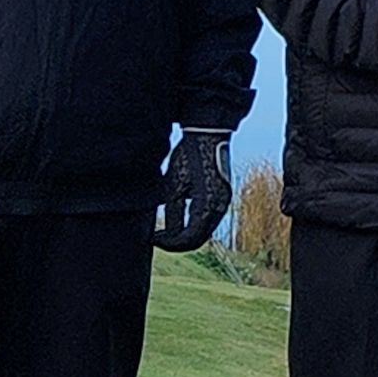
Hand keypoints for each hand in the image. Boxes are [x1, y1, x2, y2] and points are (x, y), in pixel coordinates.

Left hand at [154, 128, 233, 253]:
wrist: (208, 133)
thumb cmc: (188, 155)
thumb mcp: (174, 184)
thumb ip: (171, 211)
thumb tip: (163, 233)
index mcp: (207, 205)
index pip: (188, 239)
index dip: (168, 243)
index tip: (152, 238)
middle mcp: (220, 207)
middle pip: (198, 239)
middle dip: (176, 242)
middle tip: (157, 238)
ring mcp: (224, 201)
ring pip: (204, 231)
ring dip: (185, 234)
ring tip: (165, 230)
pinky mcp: (223, 195)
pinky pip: (208, 219)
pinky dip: (193, 224)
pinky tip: (178, 217)